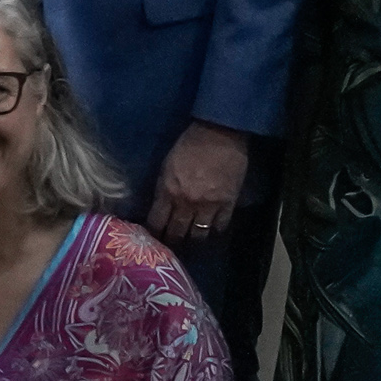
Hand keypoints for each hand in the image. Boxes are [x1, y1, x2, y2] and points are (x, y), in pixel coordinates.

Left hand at [149, 125, 252, 243]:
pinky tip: (211, 230)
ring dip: (193, 239)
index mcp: (168, 191)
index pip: (157, 222)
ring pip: (198, 235)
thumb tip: (160, 208)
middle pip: (177, 233)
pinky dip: (214, 230)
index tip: (153, 238)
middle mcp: (186, 203)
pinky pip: (220, 226)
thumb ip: (163, 189)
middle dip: (172, 241)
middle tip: (170, 246)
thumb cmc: (189, 144)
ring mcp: (209, 206)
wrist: (220, 134)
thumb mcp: (166, 166)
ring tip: (190, 241)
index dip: (154, 233)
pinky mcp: (228, 203)